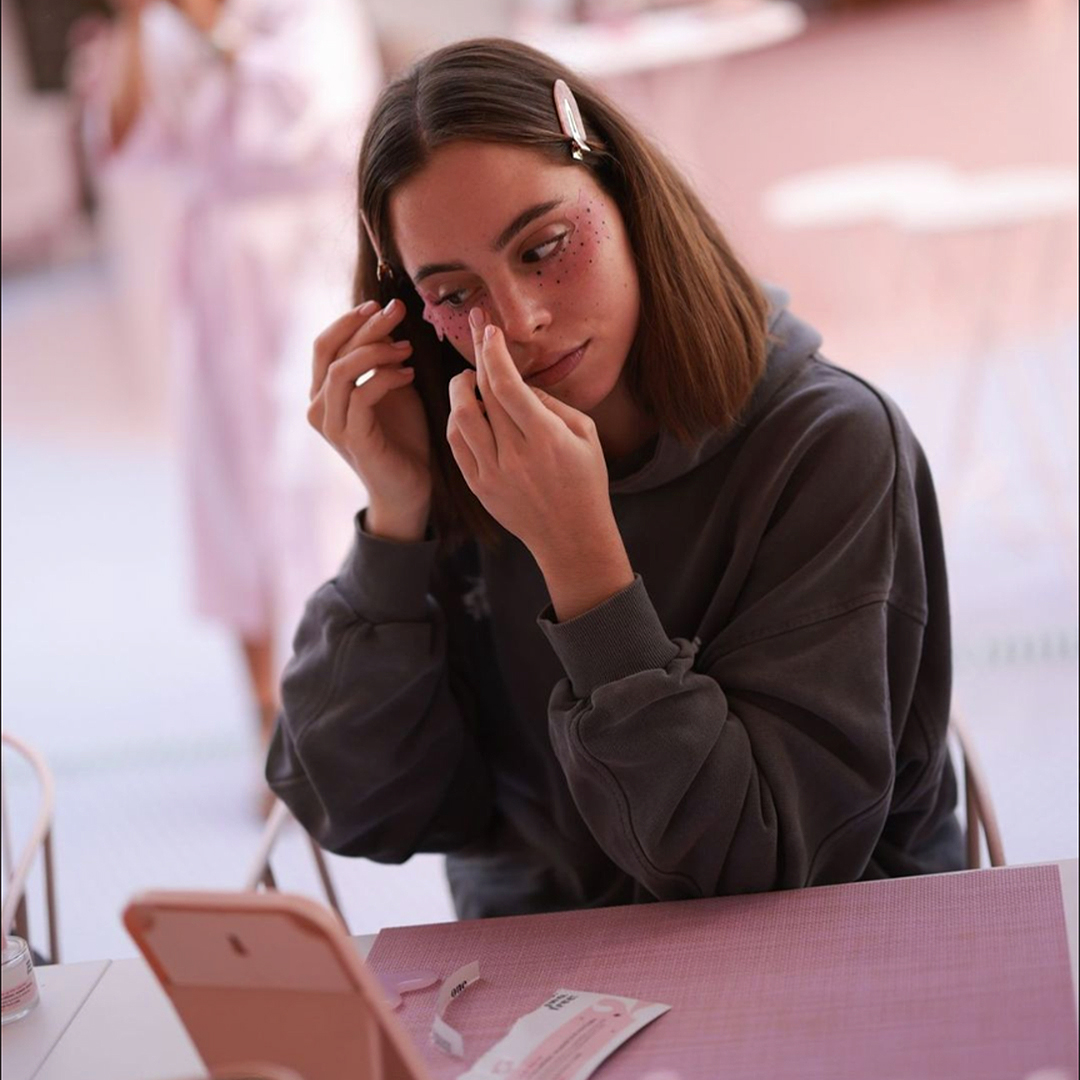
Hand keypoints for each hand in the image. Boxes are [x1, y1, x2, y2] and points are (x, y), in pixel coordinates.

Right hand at [308, 300, 430, 539]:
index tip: (381, 304)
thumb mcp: (392, 389)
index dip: (349, 320)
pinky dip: (387, 377)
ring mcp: (331, 425)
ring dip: (377, 351)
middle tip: (398, 310)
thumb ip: (382, 360)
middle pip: (331, 350)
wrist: (409, 487)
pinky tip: (409, 374)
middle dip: (366, 325)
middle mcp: (318, 407)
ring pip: (342, 369)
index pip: (324, 344)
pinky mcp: (351, 439)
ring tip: (407, 348)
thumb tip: (387, 320)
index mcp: (322, 394)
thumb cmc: (403, 438)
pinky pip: (362, 394)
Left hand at [446, 309, 632, 618]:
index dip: (494, 352)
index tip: (488, 330)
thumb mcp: (585, 435)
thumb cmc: (585, 481)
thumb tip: (518, 383)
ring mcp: (492, 473)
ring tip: (468, 378)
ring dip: (460, 390)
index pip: (509, 384)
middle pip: (483, 395)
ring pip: (461, 418)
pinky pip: (457, 445)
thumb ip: (551, 404)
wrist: (571, 537)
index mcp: (546, 438)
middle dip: (477, 357)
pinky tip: (466, 409)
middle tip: (475, 335)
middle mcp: (515, 455)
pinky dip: (457, 421)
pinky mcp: (479, 487)